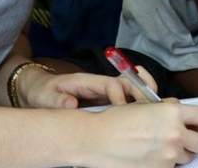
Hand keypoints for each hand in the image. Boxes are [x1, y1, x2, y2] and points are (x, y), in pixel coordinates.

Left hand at [22, 65, 159, 108]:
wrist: (40, 91)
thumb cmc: (44, 92)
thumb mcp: (45, 96)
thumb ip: (57, 100)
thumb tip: (72, 105)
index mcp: (88, 82)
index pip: (110, 84)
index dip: (119, 94)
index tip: (122, 108)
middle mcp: (100, 85)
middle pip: (127, 83)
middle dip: (141, 92)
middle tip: (150, 107)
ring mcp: (105, 93)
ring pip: (131, 90)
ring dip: (144, 96)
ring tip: (157, 108)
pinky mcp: (107, 102)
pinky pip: (127, 101)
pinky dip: (139, 106)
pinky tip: (146, 116)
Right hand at [85, 100, 197, 167]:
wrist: (97, 139)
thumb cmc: (118, 120)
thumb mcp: (147, 105)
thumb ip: (169, 109)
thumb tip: (183, 113)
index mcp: (173, 113)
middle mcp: (175, 134)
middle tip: (186, 139)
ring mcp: (169, 156)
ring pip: (188, 158)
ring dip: (178, 153)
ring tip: (158, 146)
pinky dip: (163, 163)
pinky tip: (148, 155)